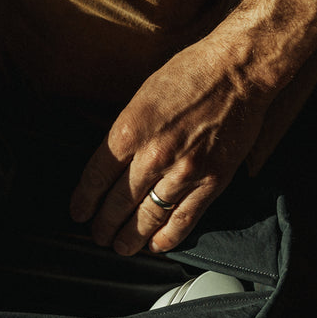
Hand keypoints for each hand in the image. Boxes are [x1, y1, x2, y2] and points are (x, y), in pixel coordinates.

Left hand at [68, 34, 272, 255]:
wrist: (238, 71)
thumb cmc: (190, 74)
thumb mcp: (141, 97)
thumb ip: (126, 133)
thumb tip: (110, 163)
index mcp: (129, 131)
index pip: (96, 177)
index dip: (84, 201)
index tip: (78, 212)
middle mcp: (153, 156)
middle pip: (118, 202)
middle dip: (103, 225)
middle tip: (98, 235)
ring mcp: (184, 172)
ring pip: (148, 217)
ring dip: (131, 237)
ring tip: (121, 246)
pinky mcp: (212, 182)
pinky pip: (184, 219)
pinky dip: (167, 237)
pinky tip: (155, 245)